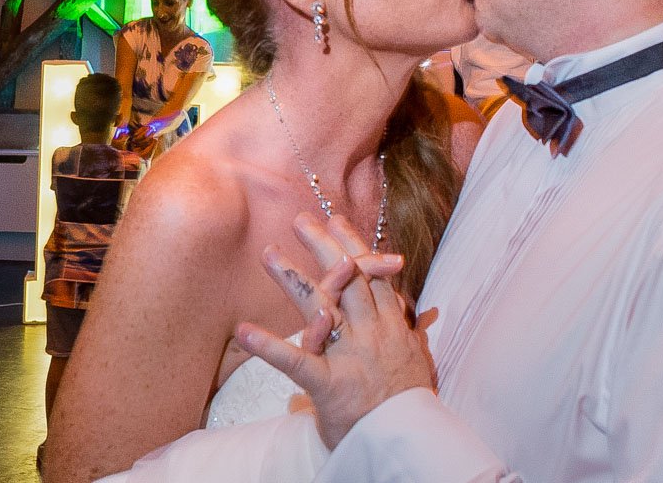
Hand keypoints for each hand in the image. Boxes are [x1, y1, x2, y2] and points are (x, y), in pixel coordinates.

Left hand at [238, 213, 431, 448]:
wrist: (410, 442)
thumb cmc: (412, 406)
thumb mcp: (419, 362)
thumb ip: (412, 335)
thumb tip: (419, 314)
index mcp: (393, 327)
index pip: (374, 276)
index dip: (355, 245)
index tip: (337, 221)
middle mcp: (372, 333)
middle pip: (347, 279)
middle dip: (323, 246)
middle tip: (301, 219)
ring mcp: (350, 356)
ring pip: (320, 306)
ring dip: (291, 277)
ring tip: (269, 253)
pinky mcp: (329, 385)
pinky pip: (295, 362)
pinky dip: (268, 346)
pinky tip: (243, 330)